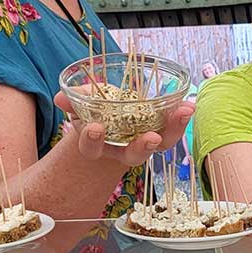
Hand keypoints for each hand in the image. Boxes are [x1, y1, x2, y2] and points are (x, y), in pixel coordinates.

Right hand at [54, 92, 194, 167]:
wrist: (113, 124)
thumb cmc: (94, 116)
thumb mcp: (81, 107)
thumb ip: (73, 102)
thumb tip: (62, 98)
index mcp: (99, 145)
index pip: (93, 147)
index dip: (93, 140)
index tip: (94, 128)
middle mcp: (124, 149)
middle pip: (135, 154)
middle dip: (143, 147)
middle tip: (152, 137)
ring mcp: (145, 142)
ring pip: (161, 143)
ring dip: (174, 128)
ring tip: (184, 111)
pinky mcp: (162, 130)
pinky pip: (173, 128)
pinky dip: (181, 117)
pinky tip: (190, 104)